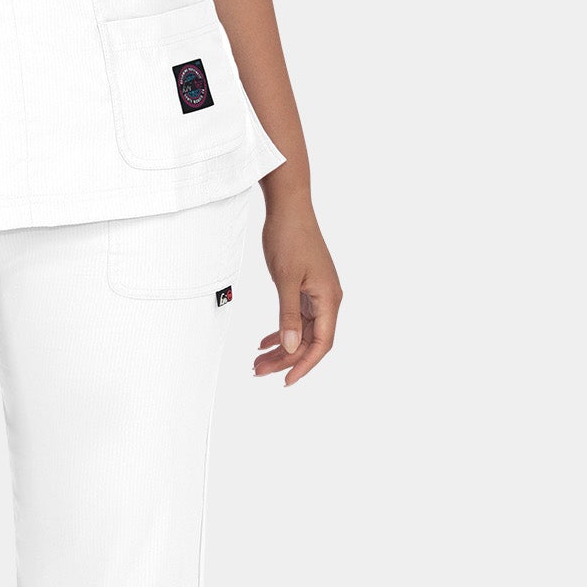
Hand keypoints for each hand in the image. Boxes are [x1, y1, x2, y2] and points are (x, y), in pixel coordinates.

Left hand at [253, 196, 341, 385]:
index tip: (286, 381)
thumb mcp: (286, 279)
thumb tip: (289, 347)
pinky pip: (296, 316)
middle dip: (285, 359)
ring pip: (300, 330)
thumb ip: (287, 315)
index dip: (305, 365)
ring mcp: (316, 292)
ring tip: (258, 361)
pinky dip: (281, 329)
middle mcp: (326, 298)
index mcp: (328, 298)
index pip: (321, 343)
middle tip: (259, 371)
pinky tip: (265, 341)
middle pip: (309, 340)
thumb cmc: (290, 237)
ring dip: (281, 346)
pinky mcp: (305, 286)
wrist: (289, 206)